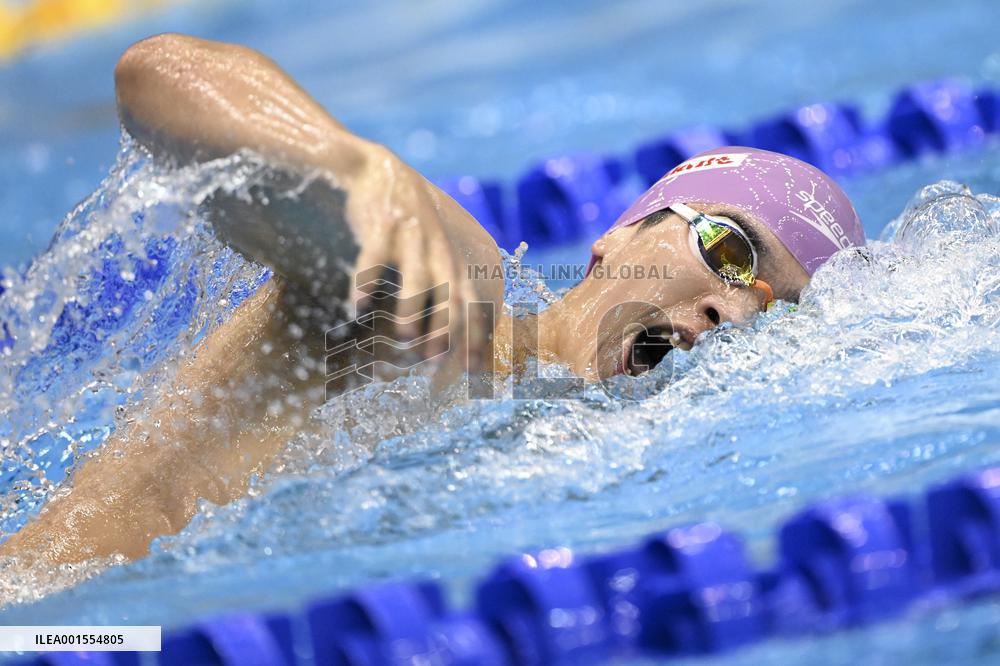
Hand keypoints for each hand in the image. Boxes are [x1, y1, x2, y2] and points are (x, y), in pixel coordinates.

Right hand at [342, 145, 503, 373]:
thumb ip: (453, 286)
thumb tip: (451, 344)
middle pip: (453, 294)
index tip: (468, 370)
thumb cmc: (412, 224)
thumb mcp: (441, 249)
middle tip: (437, 361)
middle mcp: (441, 248)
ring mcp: (413, 235)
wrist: (377, 171)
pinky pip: (374, 257)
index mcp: (459, 257)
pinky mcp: (381, 224)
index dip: (474, 337)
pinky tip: (357, 306)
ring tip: (406, 338)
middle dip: (449, 330)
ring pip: (418, 277)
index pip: (476, 303)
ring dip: (413, 310)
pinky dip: (365, 282)